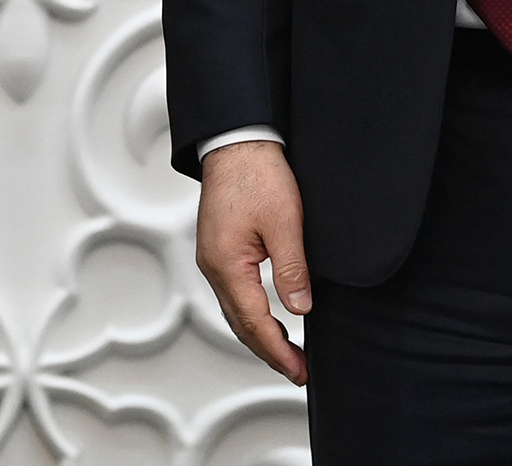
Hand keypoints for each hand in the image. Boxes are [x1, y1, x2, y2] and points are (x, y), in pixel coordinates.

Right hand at [197, 140, 310, 384]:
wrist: (237, 141)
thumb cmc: (257, 174)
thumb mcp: (285, 222)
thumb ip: (291, 269)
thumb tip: (299, 309)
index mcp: (226, 263)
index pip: (254, 322)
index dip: (278, 350)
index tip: (299, 369)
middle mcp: (212, 265)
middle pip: (240, 324)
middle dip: (268, 351)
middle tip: (296, 371)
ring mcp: (212, 257)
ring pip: (234, 310)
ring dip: (259, 335)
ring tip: (286, 352)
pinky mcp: (218, 248)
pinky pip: (233, 293)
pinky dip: (250, 313)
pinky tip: (267, 317)